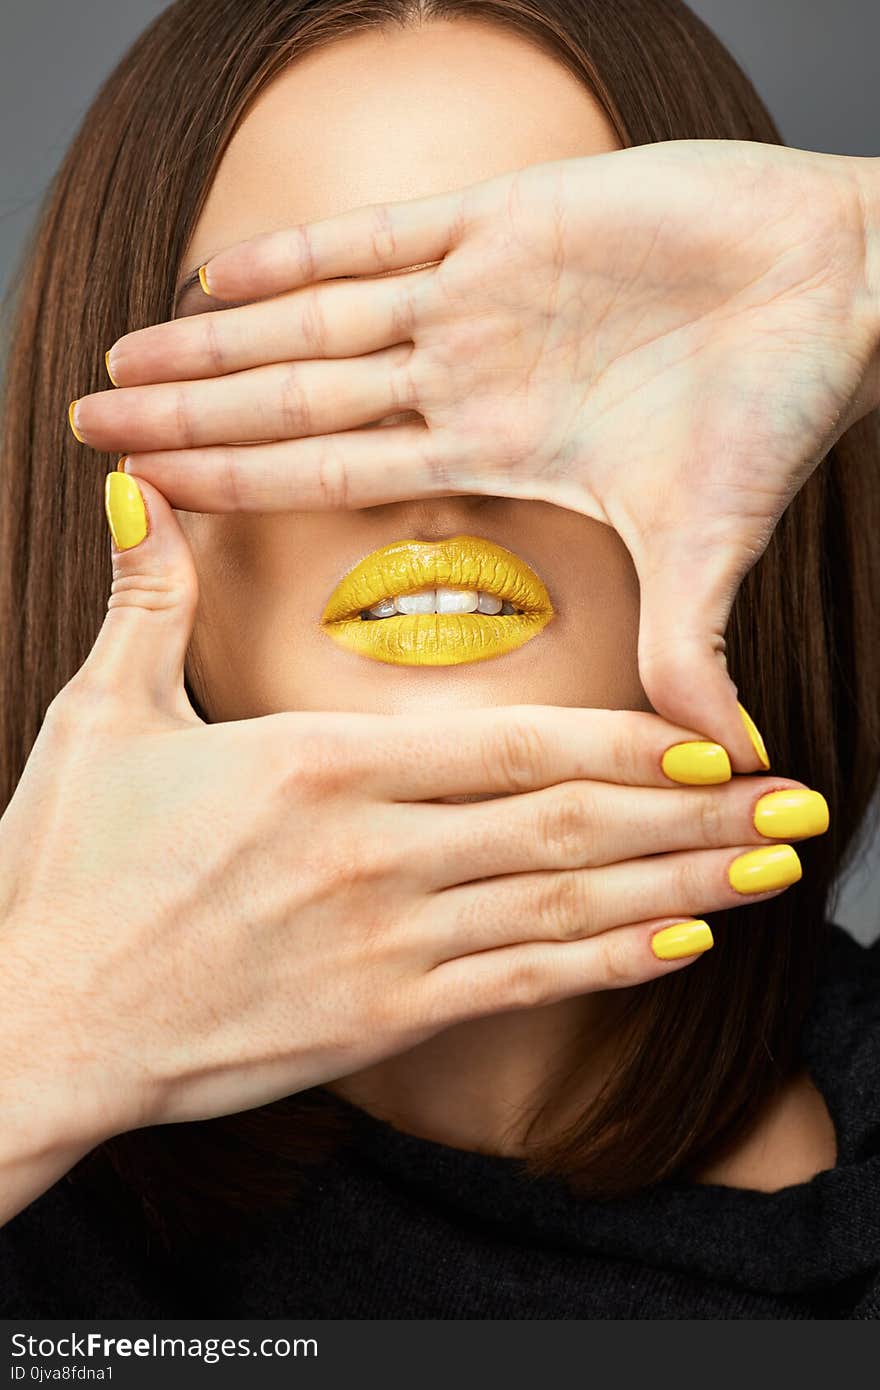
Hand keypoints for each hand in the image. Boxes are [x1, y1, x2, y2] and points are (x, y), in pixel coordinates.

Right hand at [0, 474, 826, 1179]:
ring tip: (771, 871)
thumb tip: (134, 490)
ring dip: (682, 888)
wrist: (32, 1023)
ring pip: (567, 907)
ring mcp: (384, 943)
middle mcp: (373, 853)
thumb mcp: (100, 715)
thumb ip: (145, 599)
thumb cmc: (63, 869)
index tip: (714, 739)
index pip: (510, 745)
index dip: (628, 741)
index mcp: (318, 765)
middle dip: (696, 817)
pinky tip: (678, 949)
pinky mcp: (376, 1019)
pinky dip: (606, 966)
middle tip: (799, 808)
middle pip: (570, 824)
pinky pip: (519, 987)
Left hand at [70, 140, 879, 765]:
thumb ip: (686, 645)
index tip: (151, 489)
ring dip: (220, 339)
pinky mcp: (515, 210)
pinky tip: (220, 270)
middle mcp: (470, 375)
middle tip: (91, 420)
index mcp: (497, 451)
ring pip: (317, 318)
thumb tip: (717, 768)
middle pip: (296, 398)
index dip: (238, 479)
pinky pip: (386, 232)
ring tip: (126, 353)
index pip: (334, 472)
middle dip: (193, 410)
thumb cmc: (784, 409)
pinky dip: (303, 247)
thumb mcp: (709, 543)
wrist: (845, 288)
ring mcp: (483, 295)